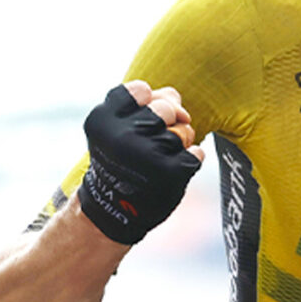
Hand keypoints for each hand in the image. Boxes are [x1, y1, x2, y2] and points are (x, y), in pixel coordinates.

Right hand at [77, 81, 204, 244]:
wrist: (113, 211)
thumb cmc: (120, 161)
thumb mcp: (118, 128)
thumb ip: (146, 103)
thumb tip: (175, 96)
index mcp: (103, 120)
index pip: (141, 90)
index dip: (146, 102)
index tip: (137, 119)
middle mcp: (122, 136)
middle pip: (166, 108)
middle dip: (166, 123)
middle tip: (150, 143)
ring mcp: (148, 155)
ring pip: (184, 131)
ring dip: (179, 144)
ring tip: (158, 160)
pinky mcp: (171, 173)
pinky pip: (197, 152)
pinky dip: (189, 160)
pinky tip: (170, 172)